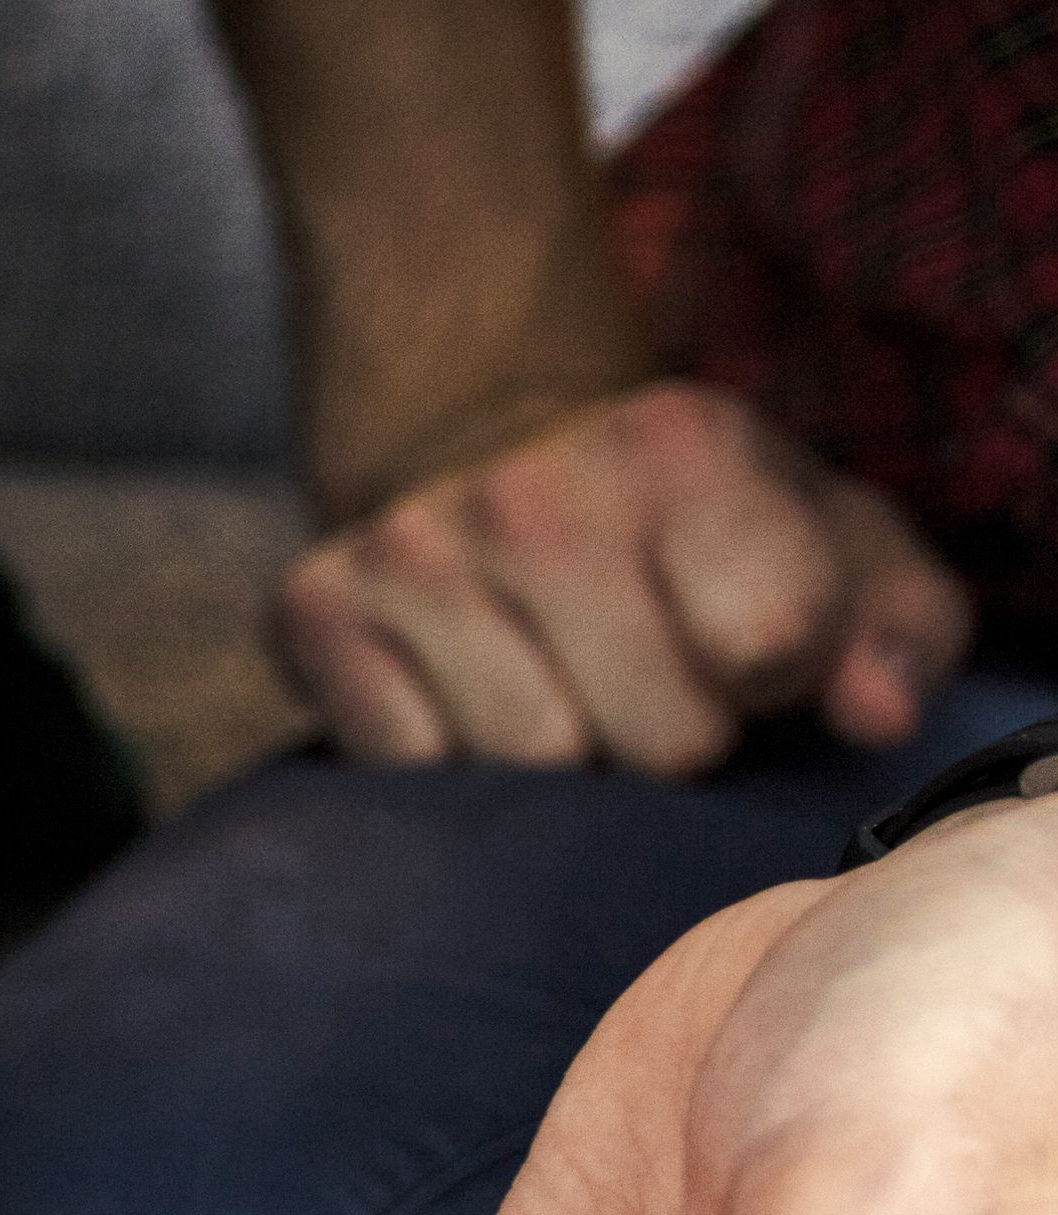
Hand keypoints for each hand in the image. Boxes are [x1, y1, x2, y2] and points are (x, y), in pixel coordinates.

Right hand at [280, 378, 970, 776]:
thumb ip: (900, 633)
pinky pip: (411, 769)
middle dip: (668, 737)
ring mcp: (410, 545)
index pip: (764, 645)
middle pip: (654, 738)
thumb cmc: (708, 543)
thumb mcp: (842, 557)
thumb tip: (871, 714)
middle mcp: (534, 487)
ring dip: (562, 759)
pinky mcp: (314, 606)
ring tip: (565, 688)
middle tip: (649, 680)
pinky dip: (450, 763)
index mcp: (683, 445)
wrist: (508, 474)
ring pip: (530, 766)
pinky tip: (471, 694)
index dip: (773, 680)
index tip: (751, 649)